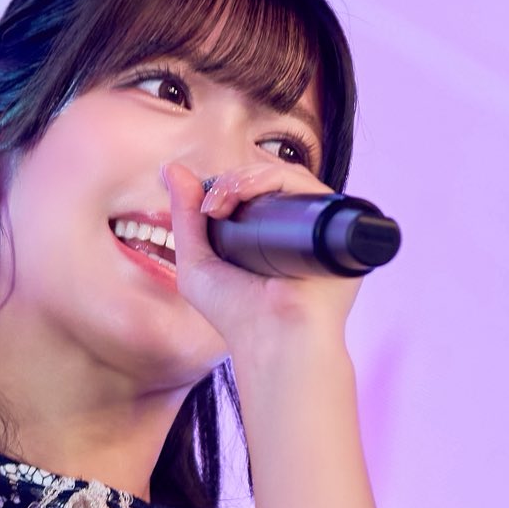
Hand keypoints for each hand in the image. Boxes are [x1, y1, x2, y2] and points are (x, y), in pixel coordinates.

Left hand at [163, 160, 361, 367]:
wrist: (273, 338)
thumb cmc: (235, 314)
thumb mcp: (196, 265)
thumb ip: (184, 218)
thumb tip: (172, 169)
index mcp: (267, 235)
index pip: (252, 191)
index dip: (228, 186)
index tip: (204, 205)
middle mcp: (295, 228)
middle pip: (270, 180)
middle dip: (235, 180)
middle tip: (213, 204)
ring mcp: (317, 226)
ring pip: (289, 178)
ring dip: (252, 177)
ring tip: (226, 199)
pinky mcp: (336, 227)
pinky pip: (312, 188)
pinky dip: (280, 179)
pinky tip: (252, 195)